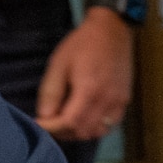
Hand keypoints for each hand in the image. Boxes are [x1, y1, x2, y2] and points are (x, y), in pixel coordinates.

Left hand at [35, 10, 132, 142]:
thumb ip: (50, 93)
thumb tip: (44, 117)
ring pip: (98, 132)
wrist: (111, 30)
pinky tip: (82, 117)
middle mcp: (107, 101)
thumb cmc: (81, 44)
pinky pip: (110, 125)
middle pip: (84, 132)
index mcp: (89, 90)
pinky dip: (94, 127)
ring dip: (79, 132)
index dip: (52, 128)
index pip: (70, 123)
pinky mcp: (125, 101)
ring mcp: (119, 102)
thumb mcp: (58, 64)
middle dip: (63, 132)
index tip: (38, 124)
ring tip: (63, 121)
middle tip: (48, 123)